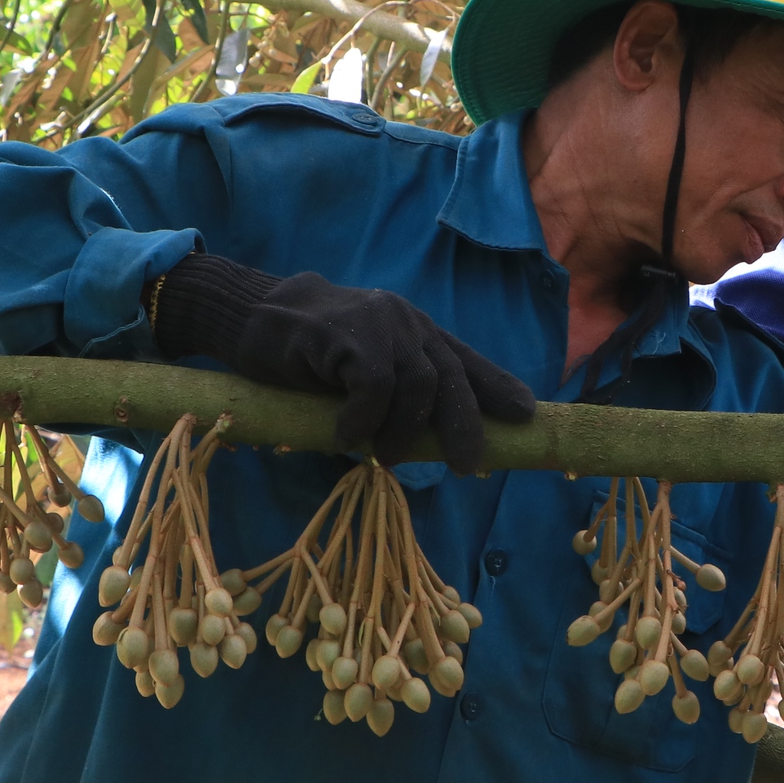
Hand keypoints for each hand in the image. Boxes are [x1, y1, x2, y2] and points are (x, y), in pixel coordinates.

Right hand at [221, 271, 535, 470]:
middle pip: (451, 378)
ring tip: (380, 455)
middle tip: (465, 466)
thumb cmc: (310, 355)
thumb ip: (396, 397)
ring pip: (417, 386)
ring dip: (401, 431)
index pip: (465, 361)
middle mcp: (407, 324)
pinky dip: (363, 419)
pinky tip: (344, 433)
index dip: (497, 388)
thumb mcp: (362, 375)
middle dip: (464, 425)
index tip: (525, 415)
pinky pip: (374, 385)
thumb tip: (427, 447)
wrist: (258, 315)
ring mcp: (381, 324)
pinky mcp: (349, 332)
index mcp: (415, 333)